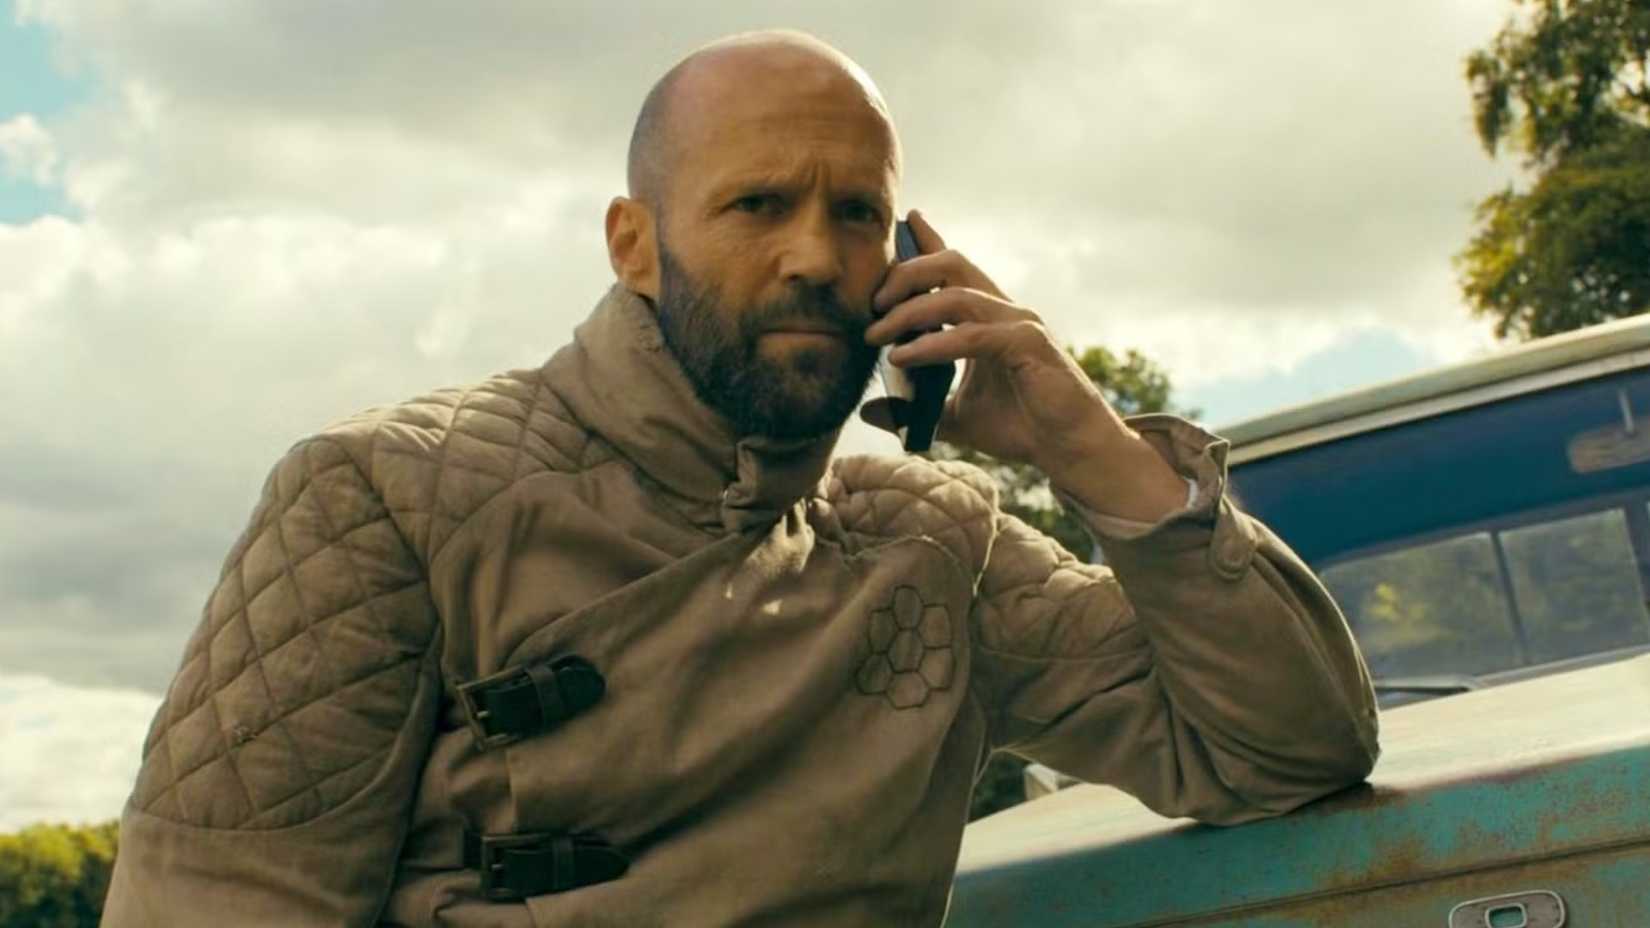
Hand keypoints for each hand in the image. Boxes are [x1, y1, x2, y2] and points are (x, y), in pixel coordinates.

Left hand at [861, 210, 1187, 521]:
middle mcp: (1003, 310)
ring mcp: (1018, 322)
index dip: (927, 241)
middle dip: (905, 274)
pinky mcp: (1028, 344)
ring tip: (876, 335)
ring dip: (909, 311)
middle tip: (871, 304)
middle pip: (950, 264)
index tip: (902, 223)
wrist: (1068, 450)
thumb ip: (913, 408)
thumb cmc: (1022, 427)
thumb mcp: (954, 417)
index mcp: (988, 316)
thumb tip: (866, 410)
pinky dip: (932, 344)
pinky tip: (903, 358)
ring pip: (956, 293)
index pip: (953, 268)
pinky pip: (971, 335)